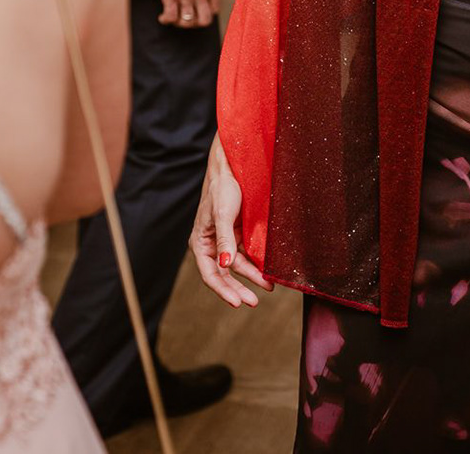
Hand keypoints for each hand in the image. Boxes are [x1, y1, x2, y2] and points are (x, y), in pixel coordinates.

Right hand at [152, 0, 218, 27]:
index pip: (215, 9)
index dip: (206, 13)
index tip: (198, 12)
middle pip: (204, 20)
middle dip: (196, 23)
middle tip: (188, 19)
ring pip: (187, 22)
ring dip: (180, 23)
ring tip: (174, 18)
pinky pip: (170, 17)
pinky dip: (166, 20)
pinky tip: (162, 17)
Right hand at [191, 137, 272, 307]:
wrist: (233, 167)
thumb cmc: (222, 189)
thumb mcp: (223, 215)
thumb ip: (224, 241)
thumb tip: (225, 267)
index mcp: (200, 243)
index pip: (210, 274)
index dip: (223, 290)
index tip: (238, 302)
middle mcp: (212, 246)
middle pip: (224, 275)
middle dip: (239, 289)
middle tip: (254, 302)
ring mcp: (226, 242)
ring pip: (239, 267)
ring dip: (252, 277)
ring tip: (269, 287)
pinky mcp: (239, 236)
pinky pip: (248, 255)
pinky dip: (257, 265)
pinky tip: (268, 272)